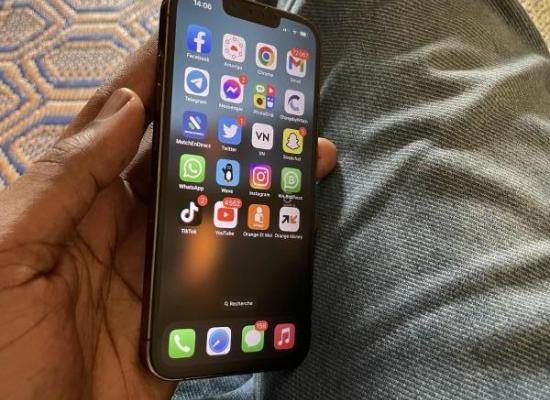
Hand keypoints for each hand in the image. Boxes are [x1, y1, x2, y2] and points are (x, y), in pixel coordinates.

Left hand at [0, 38, 336, 399]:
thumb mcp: (5, 256)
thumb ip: (63, 180)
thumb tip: (127, 110)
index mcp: (70, 202)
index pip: (121, 125)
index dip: (155, 81)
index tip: (193, 45)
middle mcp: (115, 228)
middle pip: (179, 163)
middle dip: (221, 128)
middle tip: (266, 100)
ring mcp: (151, 270)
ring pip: (209, 210)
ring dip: (251, 182)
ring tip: (295, 155)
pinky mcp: (177, 312)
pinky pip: (223, 269)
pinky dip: (256, 244)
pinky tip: (285, 224)